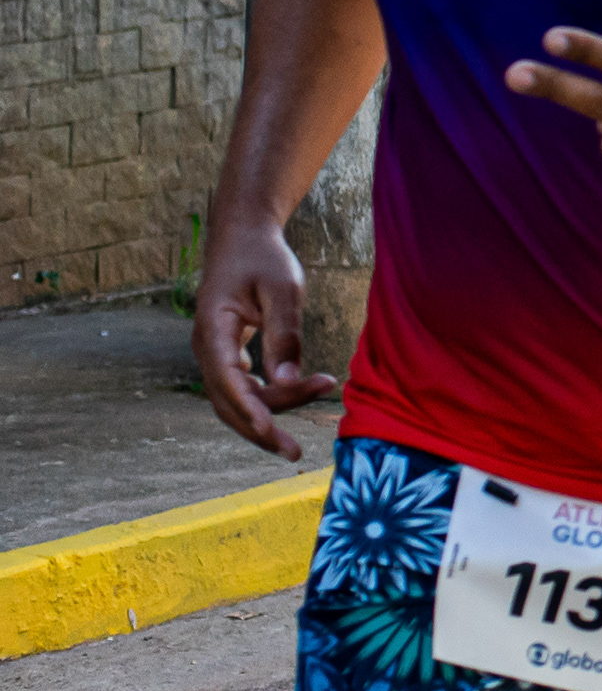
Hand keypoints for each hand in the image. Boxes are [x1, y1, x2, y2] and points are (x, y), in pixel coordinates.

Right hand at [190, 219, 340, 457]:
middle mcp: (206, 348)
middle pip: (228, 402)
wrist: (243, 238)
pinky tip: (301, 396)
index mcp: (212, 331)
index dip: (248, 409)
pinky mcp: (227, 355)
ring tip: (306, 424)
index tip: (271, 430)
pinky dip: (267, 400)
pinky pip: (242, 389)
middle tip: (296, 451)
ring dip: (267, 416)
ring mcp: (214, 354)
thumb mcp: (282, 288)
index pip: (227, 381)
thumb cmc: (263, 259)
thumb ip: (284, 334)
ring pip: (235, 400)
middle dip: (259, 429)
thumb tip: (288, 382)